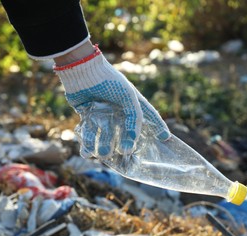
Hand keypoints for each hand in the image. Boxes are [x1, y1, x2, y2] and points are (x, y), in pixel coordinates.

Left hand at [54, 45, 169, 158]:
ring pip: (106, 135)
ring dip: (104, 146)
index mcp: (132, 102)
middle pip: (125, 131)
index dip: (157, 126)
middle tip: (126, 153)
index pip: (149, 116)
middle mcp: (119, 109)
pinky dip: (88, 143)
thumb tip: (133, 138)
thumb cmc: (109, 81)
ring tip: (103, 154)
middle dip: (125, 143)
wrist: (82, 70)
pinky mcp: (87, 114)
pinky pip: (89, 132)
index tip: (164, 138)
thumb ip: (135, 117)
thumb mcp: (128, 97)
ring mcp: (103, 112)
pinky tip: (87, 152)